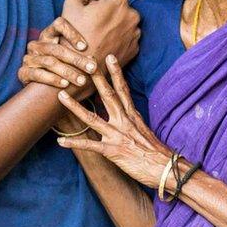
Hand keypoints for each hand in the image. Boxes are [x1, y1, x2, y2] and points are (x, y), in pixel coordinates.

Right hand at [17, 16, 100, 100]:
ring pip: (49, 61)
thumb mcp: (78, 54)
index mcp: (52, 34)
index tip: (86, 46)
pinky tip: (64, 85)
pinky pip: (36, 74)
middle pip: (57, 47)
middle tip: (92, 68)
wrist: (46, 89)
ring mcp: (30, 57)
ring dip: (67, 71)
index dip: (72, 33)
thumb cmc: (68, 67)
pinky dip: (52, 79)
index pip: (59, 24)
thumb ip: (89, 45)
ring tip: (82, 80)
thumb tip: (115, 39)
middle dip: (76, 59)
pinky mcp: (23, 72)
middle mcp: (39, 43)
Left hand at [56, 56, 170, 188]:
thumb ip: (134, 123)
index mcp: (133, 117)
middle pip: (108, 96)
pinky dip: (75, 143)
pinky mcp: (113, 151)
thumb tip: (127, 117)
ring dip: (75, 107)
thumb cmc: (157, 153)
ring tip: (61, 96)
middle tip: (86, 63)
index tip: (110, 58)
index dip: (116, 73)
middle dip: (96, 79)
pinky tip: (61, 142)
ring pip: (93, 118)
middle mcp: (124, 122)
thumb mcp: (145, 132)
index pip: (123, 90)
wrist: (165, 169)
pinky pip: (90, 146)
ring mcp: (118, 135)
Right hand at [61, 0, 141, 67]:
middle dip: (102, 9)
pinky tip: (102, 43)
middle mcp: (133, 15)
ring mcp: (135, 33)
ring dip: (110, 22)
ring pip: (120, 20)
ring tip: (95, 34)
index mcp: (119, 1)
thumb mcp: (72, 4)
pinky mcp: (135, 47)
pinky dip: (115, 36)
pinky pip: (124, 35)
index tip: (84, 9)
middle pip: (114, 5)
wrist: (81, 70)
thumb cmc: (73, 37)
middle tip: (87, 22)